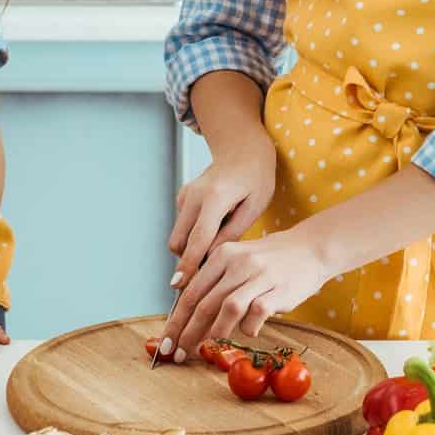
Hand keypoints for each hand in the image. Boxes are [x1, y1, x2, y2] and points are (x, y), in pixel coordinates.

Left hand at [161, 230, 330, 360]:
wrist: (310, 248)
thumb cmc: (270, 260)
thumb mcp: (238, 260)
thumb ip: (214, 281)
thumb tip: (186, 313)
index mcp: (223, 254)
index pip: (191, 292)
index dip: (176, 320)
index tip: (166, 342)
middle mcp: (239, 262)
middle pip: (204, 303)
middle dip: (187, 332)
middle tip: (177, 353)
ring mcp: (260, 275)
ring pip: (228, 308)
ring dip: (213, 334)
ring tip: (206, 349)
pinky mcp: (279, 289)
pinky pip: (256, 314)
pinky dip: (248, 328)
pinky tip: (248, 333)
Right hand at [167, 142, 277, 286]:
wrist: (243, 149)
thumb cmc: (256, 178)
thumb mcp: (254, 207)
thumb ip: (233, 233)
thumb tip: (212, 259)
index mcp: (215, 197)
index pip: (198, 238)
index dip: (189, 264)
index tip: (180, 284)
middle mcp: (194, 195)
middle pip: (179, 241)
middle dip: (188, 260)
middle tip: (209, 272)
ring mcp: (185, 195)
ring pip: (178, 235)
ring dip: (191, 248)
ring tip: (217, 245)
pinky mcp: (182, 196)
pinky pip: (182, 225)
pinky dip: (192, 235)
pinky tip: (214, 228)